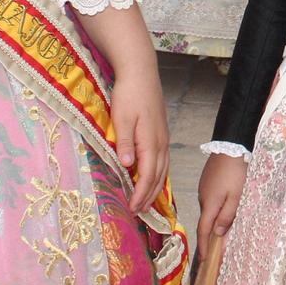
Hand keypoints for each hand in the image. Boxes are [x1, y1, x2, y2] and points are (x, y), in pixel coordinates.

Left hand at [109, 64, 168, 211]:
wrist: (141, 72)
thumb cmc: (129, 94)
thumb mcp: (121, 118)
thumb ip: (125, 143)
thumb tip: (127, 166)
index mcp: (150, 141)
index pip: (148, 175)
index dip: (140, 194)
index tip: (132, 208)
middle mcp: (161, 143)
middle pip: (158, 176)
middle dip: (149, 196)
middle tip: (139, 212)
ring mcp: (163, 137)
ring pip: (163, 169)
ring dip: (155, 187)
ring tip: (146, 201)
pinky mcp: (161, 133)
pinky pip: (163, 160)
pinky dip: (159, 174)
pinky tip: (153, 177)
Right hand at [195, 151, 247, 256]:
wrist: (231, 145)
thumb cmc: (236, 171)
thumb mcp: (237, 196)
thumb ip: (227, 216)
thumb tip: (217, 234)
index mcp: (209, 204)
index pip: (204, 230)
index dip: (203, 246)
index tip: (204, 261)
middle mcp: (203, 198)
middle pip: (206, 221)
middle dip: (210, 236)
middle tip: (218, 250)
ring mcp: (203, 189)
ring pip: (209, 210)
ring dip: (214, 221)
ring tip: (224, 229)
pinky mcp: (207, 182)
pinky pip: (210, 200)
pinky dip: (215, 209)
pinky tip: (225, 207)